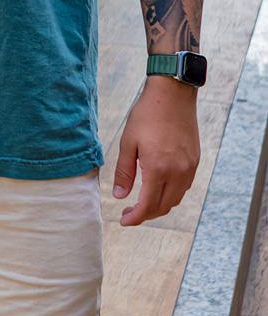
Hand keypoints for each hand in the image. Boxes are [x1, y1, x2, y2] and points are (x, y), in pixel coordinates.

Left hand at [112, 76, 199, 225]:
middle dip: (146, 215)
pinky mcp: (195, 160)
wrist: (172, 94)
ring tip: (142, 202)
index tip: (124, 221)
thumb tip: (120, 196)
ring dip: (159, 205)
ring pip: (176, 199)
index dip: (135, 218)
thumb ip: (124, 172)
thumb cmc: (147, 115)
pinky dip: (171, 194)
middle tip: (130, 213)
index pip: (148, 205)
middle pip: (163, 206)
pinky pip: (184, 186)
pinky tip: (158, 187)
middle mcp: (178, 172)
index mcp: (158, 168)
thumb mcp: (128, 142)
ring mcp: (189, 167)